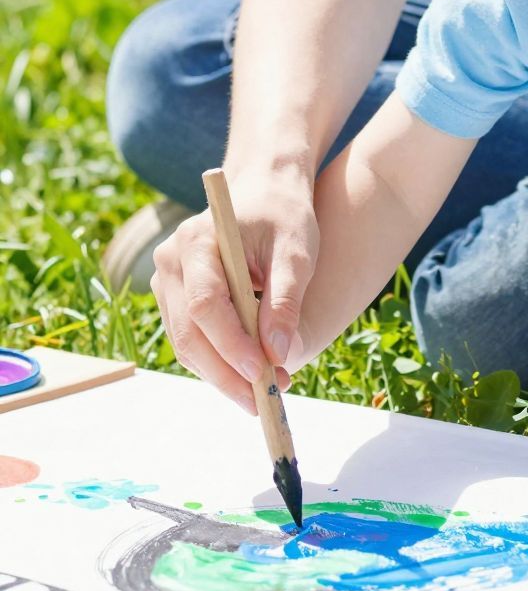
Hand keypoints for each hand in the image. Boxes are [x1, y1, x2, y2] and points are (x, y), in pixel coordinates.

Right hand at [150, 168, 318, 413]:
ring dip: (224, 374)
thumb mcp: (297, 252)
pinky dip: (219, 362)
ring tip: (266, 392)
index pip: (206, 304)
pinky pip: (192, 339)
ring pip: (187, 343)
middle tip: (266, 400)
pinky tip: (251, 376)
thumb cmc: (284, 215)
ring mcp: (167, 280)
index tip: (264, 372)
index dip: (233, 344)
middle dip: (228, 373)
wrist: (265, 190)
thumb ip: (286, 300)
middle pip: (190, 333)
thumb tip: (278, 353)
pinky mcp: (175, 296)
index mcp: (197, 241)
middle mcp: (170, 261)